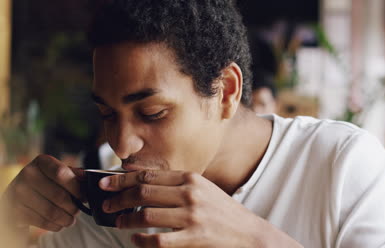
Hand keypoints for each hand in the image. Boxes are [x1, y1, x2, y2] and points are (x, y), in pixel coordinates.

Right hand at [1, 154, 84, 231]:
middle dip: (73, 207)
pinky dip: (55, 225)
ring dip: (66, 218)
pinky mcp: (15, 210)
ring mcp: (18, 193)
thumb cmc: (45, 183)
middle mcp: (27, 174)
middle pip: (59, 195)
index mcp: (41, 162)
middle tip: (77, 210)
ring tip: (70, 219)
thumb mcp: (57, 173)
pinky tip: (59, 223)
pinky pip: (42, 221)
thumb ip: (73, 174)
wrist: (17, 196)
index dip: (76, 188)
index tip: (83, 196)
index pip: (61, 173)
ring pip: (51, 211)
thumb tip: (87, 177)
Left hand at [99, 170, 269, 247]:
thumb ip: (174, 184)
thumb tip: (140, 181)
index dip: (122, 179)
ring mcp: (191, 215)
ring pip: (145, 215)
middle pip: (143, 192)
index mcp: (190, 178)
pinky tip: (136, 240)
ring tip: (117, 222)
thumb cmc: (220, 210)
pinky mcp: (193, 236)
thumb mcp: (201, 189)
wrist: (247, 232)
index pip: (148, 175)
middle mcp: (189, 193)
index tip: (105, 183)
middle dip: (118, 198)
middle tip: (106, 205)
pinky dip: (141, 240)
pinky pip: (157, 239)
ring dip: (125, 219)